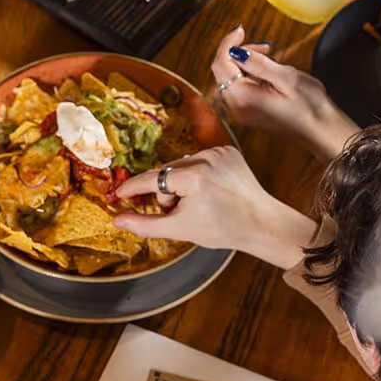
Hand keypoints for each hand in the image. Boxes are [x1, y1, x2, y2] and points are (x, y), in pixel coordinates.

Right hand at [111, 144, 315, 269]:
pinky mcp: (229, 151)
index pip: (153, 179)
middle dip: (167, 193)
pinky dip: (198, 174)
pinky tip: (211, 190)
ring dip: (181, 183)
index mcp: (193, 177)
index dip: (133, 187)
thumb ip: (145, 224)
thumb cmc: (224, 229)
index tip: (120, 193)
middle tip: (177, 212)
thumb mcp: (181, 229)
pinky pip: (201, 159)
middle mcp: (205, 158)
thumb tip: (117, 220)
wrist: (263, 223)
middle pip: (167, 172)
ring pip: (183, 165)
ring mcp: (219, 152)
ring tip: (197, 203)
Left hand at [210, 26, 357, 162]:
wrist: (323, 132)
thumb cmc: (310, 107)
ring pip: (230, 79)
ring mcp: (242, 114)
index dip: (228, 44)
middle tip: (264, 46)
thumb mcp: (286, 78)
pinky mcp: (250, 115)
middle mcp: (236, 109)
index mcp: (242, 99)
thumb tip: (235, 51)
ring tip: (267, 56)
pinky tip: (265, 71)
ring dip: (243, 63)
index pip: (220, 64)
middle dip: (238, 53)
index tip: (240, 30)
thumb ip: (258, 63)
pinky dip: (247, 75)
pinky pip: (239, 89)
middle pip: (223, 72)